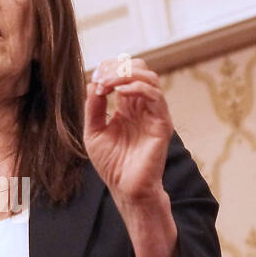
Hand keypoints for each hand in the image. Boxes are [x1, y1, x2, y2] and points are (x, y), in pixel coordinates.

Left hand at [84, 56, 172, 203]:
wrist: (126, 188)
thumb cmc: (112, 164)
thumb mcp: (94, 132)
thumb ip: (93, 107)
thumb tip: (93, 82)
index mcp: (128, 106)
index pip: (125, 74)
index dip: (110, 69)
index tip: (95, 77)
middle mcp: (143, 106)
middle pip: (140, 69)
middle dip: (118, 67)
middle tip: (101, 78)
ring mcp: (154, 113)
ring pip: (149, 78)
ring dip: (126, 75)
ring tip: (107, 84)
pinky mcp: (162, 123)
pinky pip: (155, 96)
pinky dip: (137, 88)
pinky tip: (119, 93)